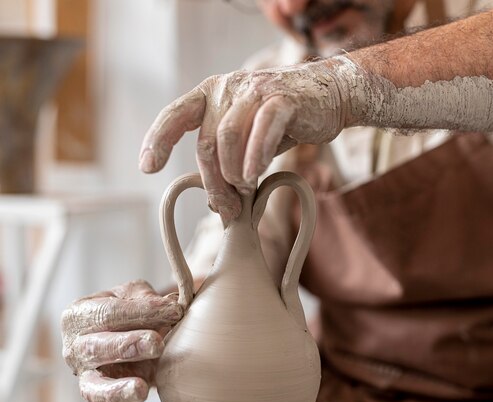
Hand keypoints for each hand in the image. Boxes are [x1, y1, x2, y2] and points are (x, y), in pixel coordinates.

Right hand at [61, 280, 182, 401]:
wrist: (126, 330)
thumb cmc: (128, 310)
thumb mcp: (134, 294)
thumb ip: (147, 297)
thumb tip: (171, 304)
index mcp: (80, 314)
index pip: (107, 312)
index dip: (141, 310)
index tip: (173, 311)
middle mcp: (76, 346)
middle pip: (96, 347)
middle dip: (127, 345)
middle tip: (156, 343)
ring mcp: (85, 374)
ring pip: (94, 386)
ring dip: (118, 388)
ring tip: (142, 387)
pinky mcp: (99, 394)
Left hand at [138, 58, 353, 220]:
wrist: (329, 96)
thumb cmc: (283, 121)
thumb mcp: (249, 141)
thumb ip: (229, 162)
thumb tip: (214, 202)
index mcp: (211, 94)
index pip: (175, 115)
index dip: (158, 140)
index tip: (147, 167)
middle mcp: (227, 88)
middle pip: (205, 141)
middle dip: (213, 181)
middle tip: (227, 207)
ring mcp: (254, 90)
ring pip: (227, 138)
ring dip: (233, 173)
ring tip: (246, 189)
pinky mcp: (281, 98)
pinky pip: (261, 129)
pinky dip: (254, 157)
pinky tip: (255, 175)